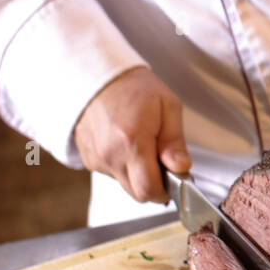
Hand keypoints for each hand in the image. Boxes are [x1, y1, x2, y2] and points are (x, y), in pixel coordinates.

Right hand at [73, 67, 189, 202]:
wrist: (98, 76)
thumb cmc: (135, 88)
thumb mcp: (168, 106)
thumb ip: (175, 142)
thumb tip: (181, 167)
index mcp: (132, 141)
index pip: (149, 189)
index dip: (166, 190)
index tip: (174, 178)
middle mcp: (110, 154)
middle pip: (137, 193)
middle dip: (154, 183)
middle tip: (160, 159)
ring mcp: (96, 158)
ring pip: (124, 184)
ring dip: (137, 174)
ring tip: (142, 145)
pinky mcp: (88, 159)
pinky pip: (111, 174)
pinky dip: (123, 166)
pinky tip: (125, 144)